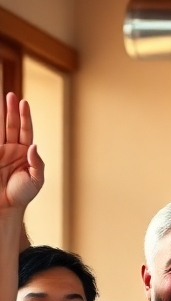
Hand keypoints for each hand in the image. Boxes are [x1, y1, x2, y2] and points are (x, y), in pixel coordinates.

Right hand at [0, 93, 44, 213]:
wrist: (5, 205)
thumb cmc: (22, 194)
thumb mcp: (36, 180)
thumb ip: (37, 163)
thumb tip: (33, 146)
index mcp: (25, 153)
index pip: (25, 131)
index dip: (25, 117)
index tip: (24, 102)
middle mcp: (12, 149)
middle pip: (11, 125)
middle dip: (11, 110)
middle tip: (10, 95)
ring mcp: (0, 151)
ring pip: (0, 128)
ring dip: (1, 114)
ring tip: (2, 98)